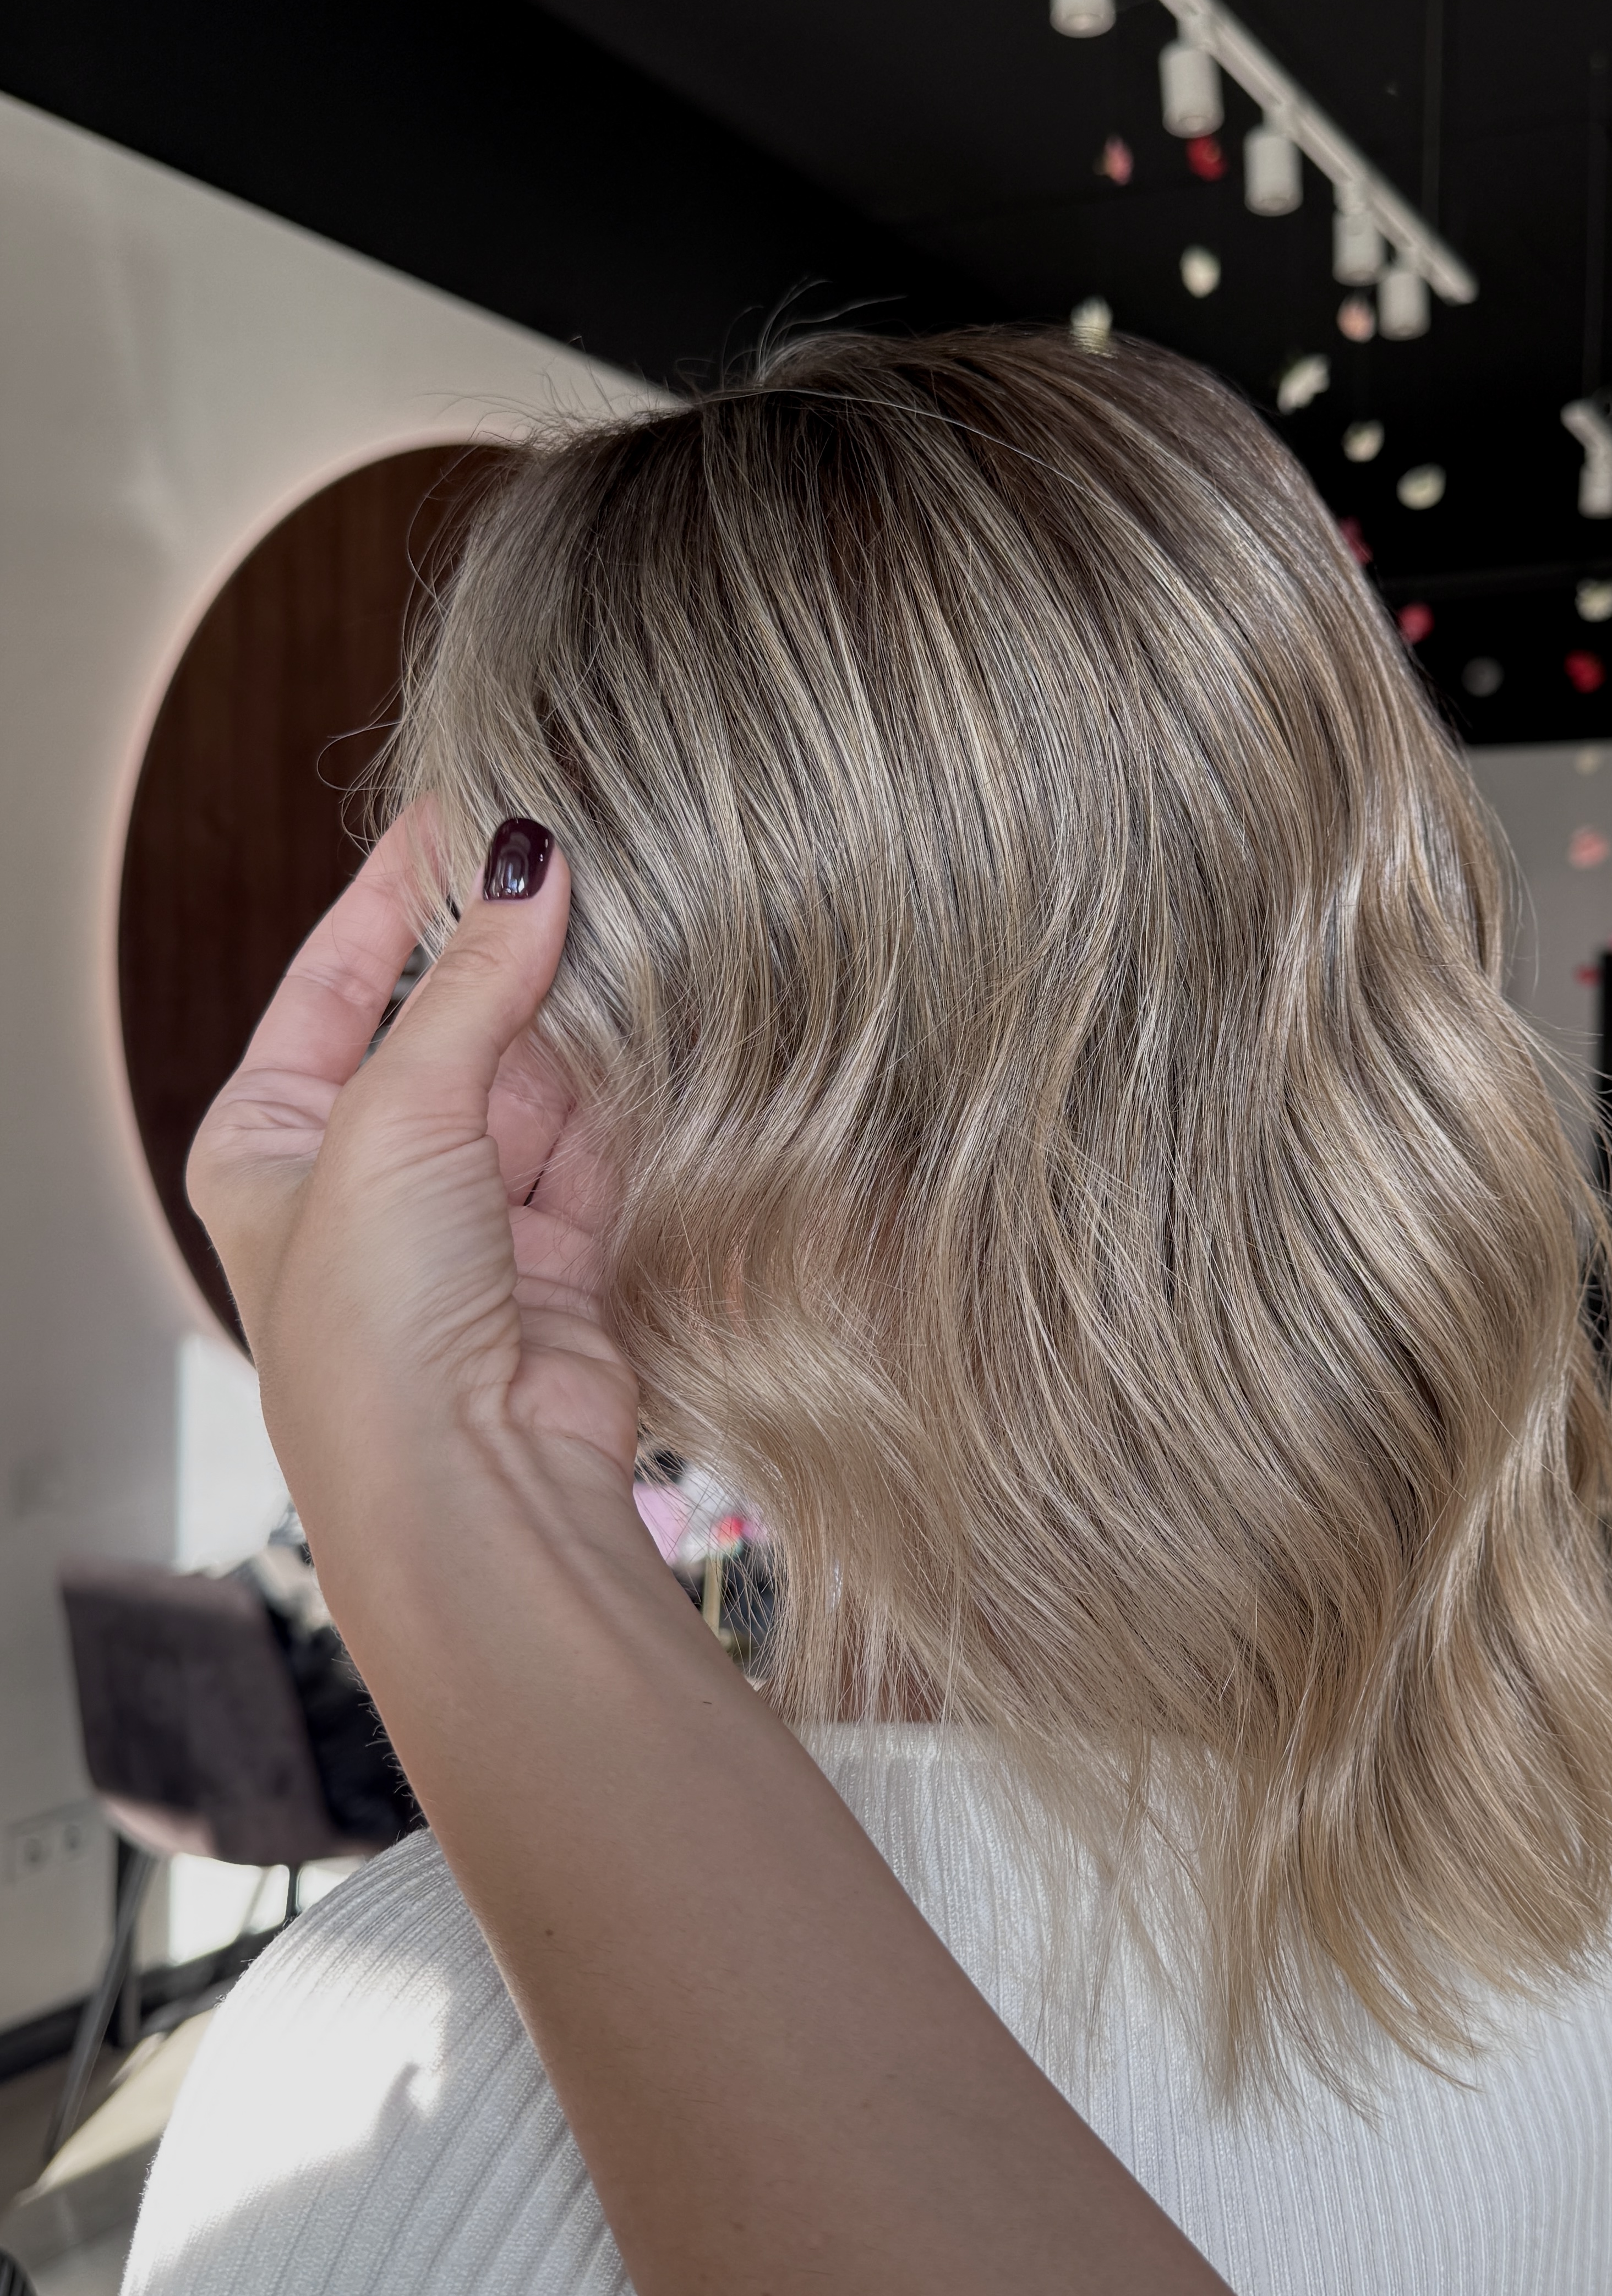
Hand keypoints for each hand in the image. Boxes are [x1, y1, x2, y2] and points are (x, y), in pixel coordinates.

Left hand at [186, 810, 638, 1578]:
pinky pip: (592, 1153)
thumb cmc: (376, 1324)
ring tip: (630, 937)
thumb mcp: (399, 1117)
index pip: (335, 979)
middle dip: (506, 959)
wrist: (470, 1485)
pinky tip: (656, 1034)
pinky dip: (622, 1104)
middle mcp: (362, 1181)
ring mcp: (462, 1224)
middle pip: (445, 1028)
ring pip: (530, 1087)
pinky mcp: (553, 1264)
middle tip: (576, 861)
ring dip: (574, 1029)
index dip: (393, 892)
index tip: (458, 810)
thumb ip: (472, 986)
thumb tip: (527, 866)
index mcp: (270, 1142)